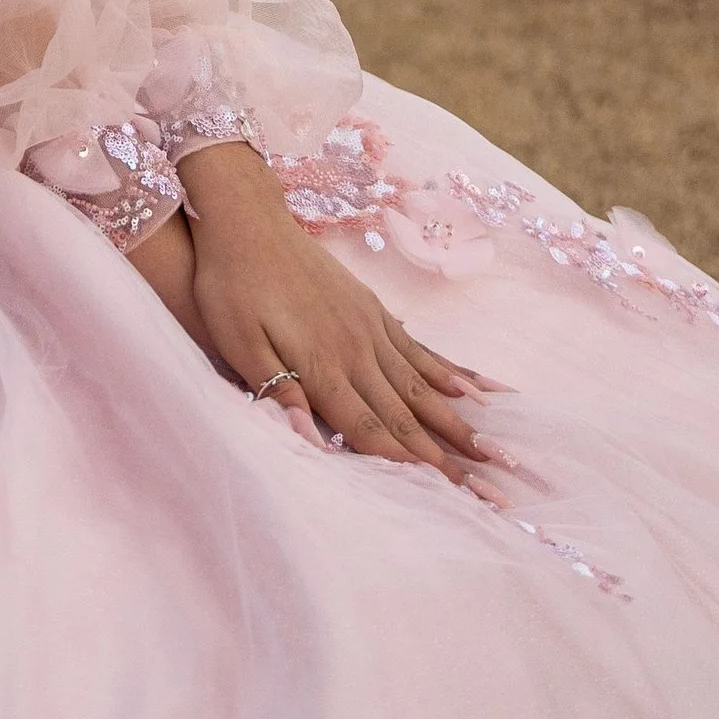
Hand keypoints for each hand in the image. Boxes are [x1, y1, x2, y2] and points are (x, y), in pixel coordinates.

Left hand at [160, 144, 498, 482]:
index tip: (442, 496)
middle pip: (404, 414)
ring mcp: (368, 326)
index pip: (369, 429)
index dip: (405, 465)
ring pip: (418, 385)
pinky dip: (443, 373)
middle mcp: (355, 349)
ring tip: (488, 449)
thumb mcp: (236, 342)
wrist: (247, 222)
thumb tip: (308, 438)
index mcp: (321, 365)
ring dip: (454, 421)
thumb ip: (276, 389)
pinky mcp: (371, 308)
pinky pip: (415, 348)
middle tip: (483, 487)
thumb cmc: (230, 287)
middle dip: (442, 455)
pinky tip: (467, 391)